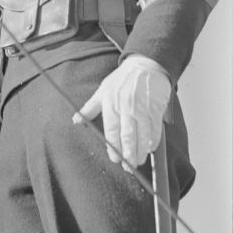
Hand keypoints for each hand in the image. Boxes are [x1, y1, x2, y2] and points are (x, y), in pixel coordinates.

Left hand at [72, 55, 171, 171]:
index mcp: (111, 103)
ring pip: (142, 134)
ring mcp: (142, 107)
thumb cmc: (122, 79)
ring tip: (138, 161)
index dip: (113, 146)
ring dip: (141, 151)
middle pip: (127, 135)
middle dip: (128, 154)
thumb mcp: (102, 90)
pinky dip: (153, 140)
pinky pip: (155, 128)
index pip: (111, 129)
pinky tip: (150, 148)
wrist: (146, 65)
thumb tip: (75, 120)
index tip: (115, 159)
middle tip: (128, 167)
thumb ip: (90, 107)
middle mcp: (126, 106)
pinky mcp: (156, 107)